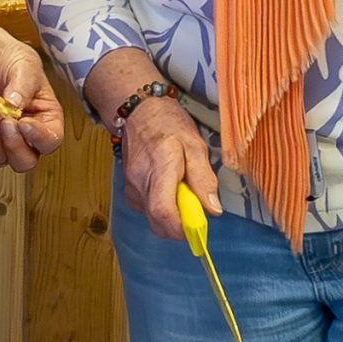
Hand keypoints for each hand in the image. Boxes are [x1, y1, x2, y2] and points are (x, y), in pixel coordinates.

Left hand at [0, 40, 65, 170]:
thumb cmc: (12, 60)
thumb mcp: (25, 65)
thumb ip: (23, 85)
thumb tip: (15, 105)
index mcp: (47, 117)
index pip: (50, 140)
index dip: (38, 137)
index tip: (24, 122)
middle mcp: (27, 132)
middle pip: (25, 161)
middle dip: (13, 146)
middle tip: (7, 122)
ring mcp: (4, 135)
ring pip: (0, 158)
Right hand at [118, 94, 220, 239]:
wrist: (140, 113)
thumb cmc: (169, 125)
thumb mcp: (195, 145)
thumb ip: (204, 179)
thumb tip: (213, 210)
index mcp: (160, 167)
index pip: (163, 211)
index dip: (182, 228)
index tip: (199, 228)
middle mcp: (140, 183)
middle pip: (159, 223)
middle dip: (181, 226)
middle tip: (196, 208)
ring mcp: (131, 189)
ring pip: (154, 219)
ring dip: (173, 216)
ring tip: (183, 191)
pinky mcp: (129, 192)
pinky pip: (148, 212)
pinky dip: (163, 209)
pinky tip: (170, 190)